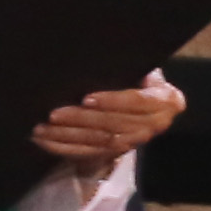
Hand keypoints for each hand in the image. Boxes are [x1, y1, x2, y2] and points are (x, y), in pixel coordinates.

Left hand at [34, 79, 184, 167]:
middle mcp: (157, 124)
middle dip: (83, 120)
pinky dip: (65, 148)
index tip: (86, 98)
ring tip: (43, 128)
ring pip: (102, 142)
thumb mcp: (138, 66)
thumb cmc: (136, 73)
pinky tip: (45, 141)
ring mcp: (138, 141)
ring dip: (70, 136)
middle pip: (116, 124)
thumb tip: (95, 56)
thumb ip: (127, 64)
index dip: (112, 101)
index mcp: (167, 100)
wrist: (142, 95)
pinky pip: (91, 154)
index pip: (138, 101)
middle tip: (54, 114)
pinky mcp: (119, 152)